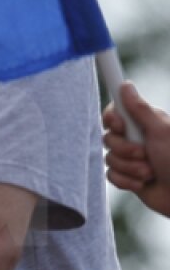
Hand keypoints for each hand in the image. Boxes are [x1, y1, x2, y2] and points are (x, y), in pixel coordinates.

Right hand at [103, 82, 169, 216]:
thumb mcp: (160, 131)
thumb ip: (139, 109)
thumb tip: (125, 85)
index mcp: (145, 123)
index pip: (115, 112)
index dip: (112, 119)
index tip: (121, 126)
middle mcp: (136, 138)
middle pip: (108, 137)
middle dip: (125, 150)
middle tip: (144, 154)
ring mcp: (131, 158)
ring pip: (109, 159)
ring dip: (129, 168)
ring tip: (150, 173)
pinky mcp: (127, 176)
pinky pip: (111, 175)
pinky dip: (126, 181)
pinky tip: (144, 184)